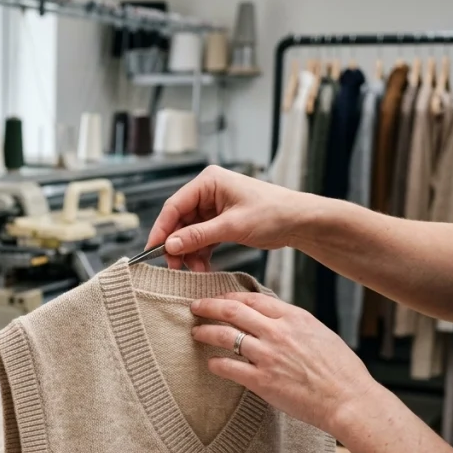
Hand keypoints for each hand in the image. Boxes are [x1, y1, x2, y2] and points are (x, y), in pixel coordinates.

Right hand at [146, 165, 313, 271]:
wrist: (300, 222)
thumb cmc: (273, 213)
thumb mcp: (232, 226)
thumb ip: (198, 236)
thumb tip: (170, 245)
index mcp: (209, 182)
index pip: (174, 206)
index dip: (161, 229)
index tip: (152, 250)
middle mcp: (208, 192)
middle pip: (179, 221)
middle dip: (177, 245)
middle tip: (174, 266)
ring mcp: (213, 207)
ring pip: (189, 233)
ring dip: (189, 253)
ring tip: (195, 270)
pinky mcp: (220, 221)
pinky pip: (201, 238)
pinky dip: (200, 253)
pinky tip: (203, 267)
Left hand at [190, 292, 382, 436]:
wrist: (349, 400)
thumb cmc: (341, 371)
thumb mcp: (320, 334)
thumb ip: (294, 325)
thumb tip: (275, 320)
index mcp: (295, 317)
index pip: (253, 298)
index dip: (230, 296)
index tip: (219, 299)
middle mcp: (278, 332)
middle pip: (233, 311)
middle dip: (209, 306)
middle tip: (196, 307)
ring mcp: (268, 356)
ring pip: (225, 336)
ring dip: (205, 332)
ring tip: (196, 333)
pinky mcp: (261, 381)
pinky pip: (228, 367)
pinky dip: (216, 364)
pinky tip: (211, 364)